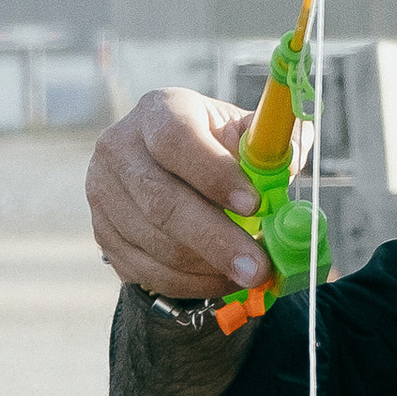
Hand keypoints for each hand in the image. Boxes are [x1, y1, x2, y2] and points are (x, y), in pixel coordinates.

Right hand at [89, 87, 272, 303]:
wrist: (174, 172)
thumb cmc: (218, 150)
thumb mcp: (244, 135)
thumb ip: (270, 144)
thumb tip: (293, 151)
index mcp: (160, 111)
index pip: (177, 140)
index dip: (215, 175)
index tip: (254, 206)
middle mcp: (120, 147)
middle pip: (163, 202)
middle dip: (217, 240)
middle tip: (258, 267)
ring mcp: (103, 192)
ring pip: (156, 243)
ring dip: (208, 268)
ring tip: (248, 274)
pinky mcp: (102, 232)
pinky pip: (147, 269)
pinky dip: (190, 283)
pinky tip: (221, 280)